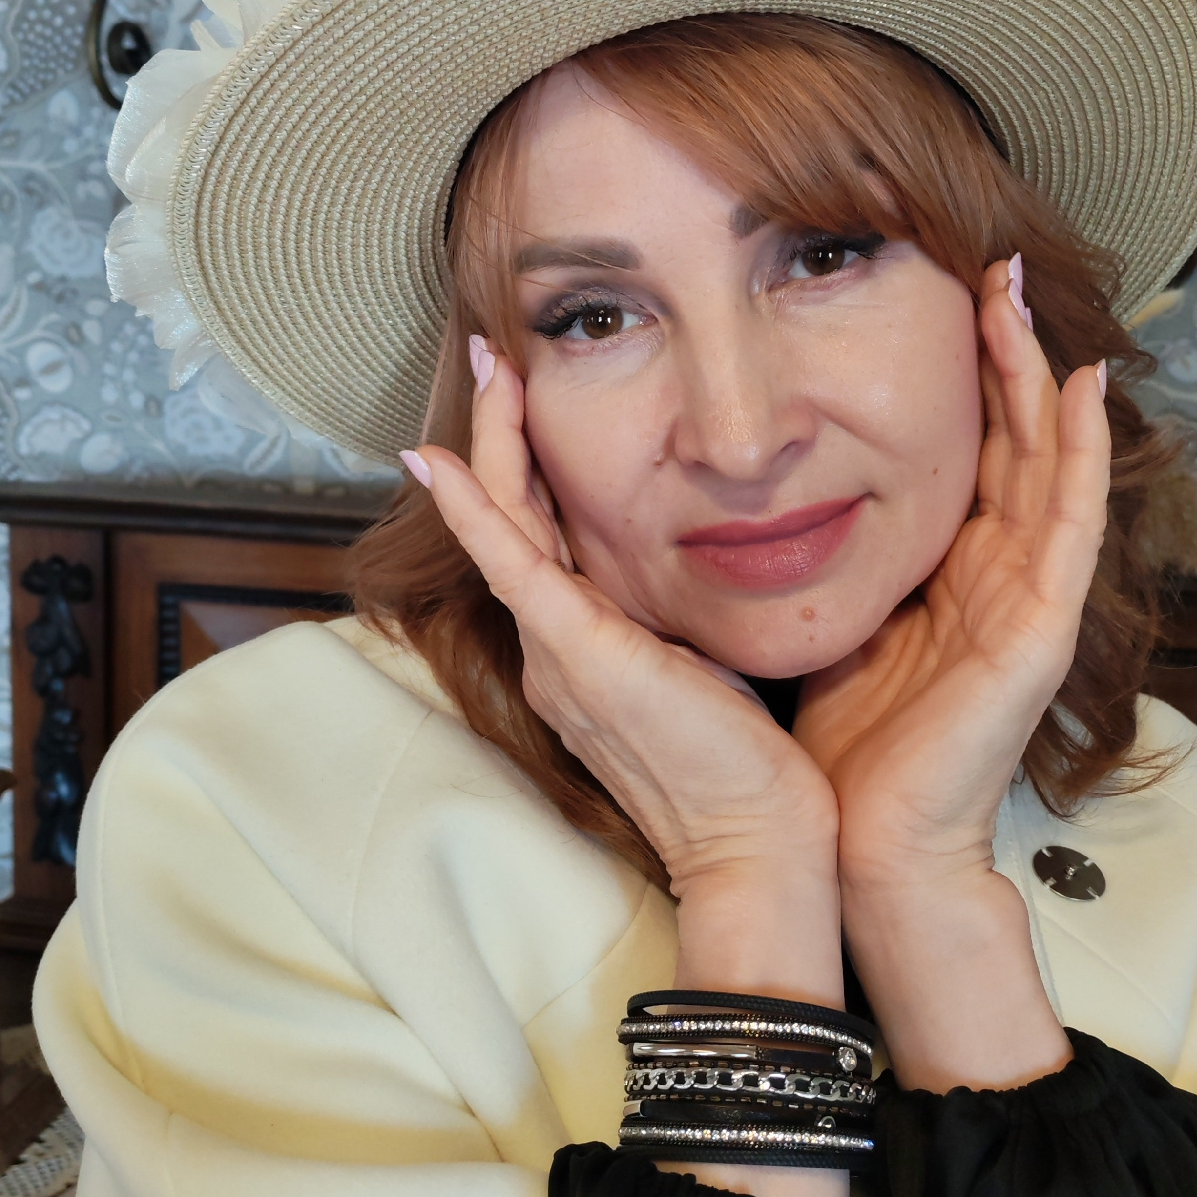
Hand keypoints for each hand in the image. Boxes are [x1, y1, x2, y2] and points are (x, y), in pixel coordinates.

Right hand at [408, 347, 838, 898]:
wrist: (757, 845)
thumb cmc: (749, 767)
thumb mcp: (708, 669)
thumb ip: (683, 619)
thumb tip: (711, 564)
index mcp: (583, 649)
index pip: (544, 536)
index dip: (527, 464)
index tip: (528, 395)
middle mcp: (554, 647)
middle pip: (513, 517)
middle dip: (498, 430)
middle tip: (491, 351)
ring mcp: (556, 651)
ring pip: (508, 524)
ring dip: (491, 440)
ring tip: (487, 364)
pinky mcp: (578, 654)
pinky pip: (513, 565)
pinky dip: (473, 509)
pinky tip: (439, 459)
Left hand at [795, 257, 1110, 893]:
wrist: (859, 839)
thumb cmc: (843, 748)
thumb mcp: (839, 622)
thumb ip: (839, 561)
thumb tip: (782, 497)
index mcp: (953, 573)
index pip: (972, 453)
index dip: (967, 376)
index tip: (945, 296)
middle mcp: (1000, 574)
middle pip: (1015, 440)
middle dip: (1008, 350)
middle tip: (995, 263)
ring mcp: (1029, 598)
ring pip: (1047, 461)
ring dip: (1039, 374)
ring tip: (1022, 295)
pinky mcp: (1040, 629)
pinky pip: (1070, 523)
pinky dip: (1081, 453)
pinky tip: (1083, 388)